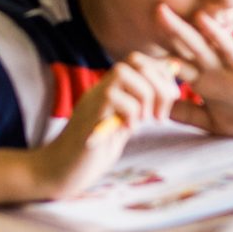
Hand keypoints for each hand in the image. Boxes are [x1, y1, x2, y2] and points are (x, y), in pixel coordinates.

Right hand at [31, 53, 188, 196]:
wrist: (61, 171)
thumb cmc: (95, 152)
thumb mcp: (126, 124)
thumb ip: (143, 106)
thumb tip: (170, 88)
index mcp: (112, 89)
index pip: (139, 60)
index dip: (161, 72)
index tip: (171, 97)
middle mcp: (101, 88)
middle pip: (136, 61)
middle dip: (160, 84)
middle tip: (162, 113)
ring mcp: (92, 99)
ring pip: (124, 73)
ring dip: (146, 96)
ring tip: (145, 121)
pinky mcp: (88, 115)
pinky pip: (114, 97)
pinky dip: (131, 113)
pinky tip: (127, 130)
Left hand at [150, 4, 232, 137]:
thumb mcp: (213, 121)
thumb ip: (188, 114)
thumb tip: (159, 109)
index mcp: (205, 82)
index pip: (173, 68)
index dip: (150, 62)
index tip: (126, 56)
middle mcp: (214, 71)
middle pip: (183, 49)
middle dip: (161, 35)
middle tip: (138, 16)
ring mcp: (230, 70)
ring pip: (201, 45)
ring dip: (181, 29)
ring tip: (162, 12)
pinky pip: (230, 51)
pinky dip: (217, 36)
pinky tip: (204, 21)